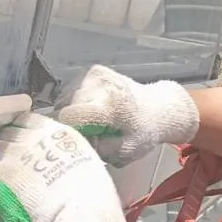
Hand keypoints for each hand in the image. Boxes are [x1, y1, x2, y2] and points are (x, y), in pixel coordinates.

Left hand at [0, 112, 129, 221]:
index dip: (14, 129)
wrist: (81, 217)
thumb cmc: (92, 200)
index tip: (10, 137)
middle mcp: (31, 140)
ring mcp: (11, 157)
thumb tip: (61, 165)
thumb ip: (67, 157)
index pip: (24, 120)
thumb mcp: (86, 164)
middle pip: (1, 133)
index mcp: (54, 134)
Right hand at [56, 65, 198, 167]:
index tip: (76, 140)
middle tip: (87, 133)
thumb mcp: (125, 151)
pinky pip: (71, 91)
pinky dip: (76, 103)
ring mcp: (94, 74)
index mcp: (110, 104)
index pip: (70, 116)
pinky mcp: (92, 70)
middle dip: (71, 123)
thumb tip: (76, 145)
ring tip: (92, 121)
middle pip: (65, 107)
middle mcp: (99, 83)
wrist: (158, 108)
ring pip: (64, 99)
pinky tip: (93, 110)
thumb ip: (99, 150)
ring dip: (72, 113)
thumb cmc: (143, 131)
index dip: (68, 131)